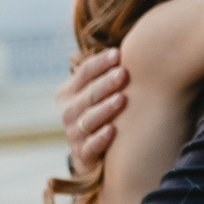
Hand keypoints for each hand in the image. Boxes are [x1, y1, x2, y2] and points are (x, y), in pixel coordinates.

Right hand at [58, 48, 128, 171]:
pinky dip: (100, 138)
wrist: (93, 153)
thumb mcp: (101, 94)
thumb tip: (132, 50)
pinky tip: (113, 130)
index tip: (119, 54)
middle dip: (105, 83)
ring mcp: (74, 133)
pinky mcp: (82, 154)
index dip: (100, 63)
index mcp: (73, 92)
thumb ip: (110, 74)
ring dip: (105, 108)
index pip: (84, 73)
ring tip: (122, 99)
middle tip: (123, 73)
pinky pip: (90, 146)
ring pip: (88, 119)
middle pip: (87, 94)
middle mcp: (70, 111)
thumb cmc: (104, 114)